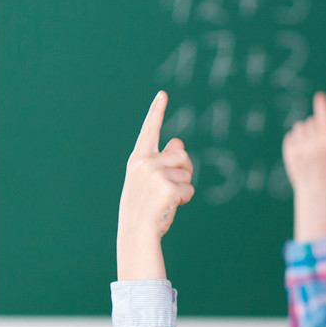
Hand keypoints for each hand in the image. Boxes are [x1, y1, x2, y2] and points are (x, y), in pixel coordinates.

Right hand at [117, 91, 194, 280]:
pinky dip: (185, 198)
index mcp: (138, 159)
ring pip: (188, 172)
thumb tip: (179, 141)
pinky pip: (190, 188)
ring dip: (183, 187)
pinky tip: (169, 206)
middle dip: (183, 170)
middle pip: (182, 154)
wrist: (136, 233)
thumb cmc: (143, 206)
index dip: (156, 111)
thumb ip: (162, 160)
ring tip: (165, 199)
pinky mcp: (168, 186)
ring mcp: (156, 174)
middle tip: (167, 189)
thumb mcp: (149, 180)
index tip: (162, 94)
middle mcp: (145, 162)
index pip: (149, 130)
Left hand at [283, 92, 325, 241]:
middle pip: (310, 122)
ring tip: (307, 146)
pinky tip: (299, 152)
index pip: (325, 120)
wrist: (315, 189)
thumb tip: (311, 119)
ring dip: (302, 132)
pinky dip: (294, 141)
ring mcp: (302, 149)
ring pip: (299, 127)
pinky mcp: (290, 153)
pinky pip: (290, 136)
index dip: (322, 107)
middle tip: (315, 142)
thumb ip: (325, 134)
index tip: (319, 96)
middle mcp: (316, 145)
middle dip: (312, 128)